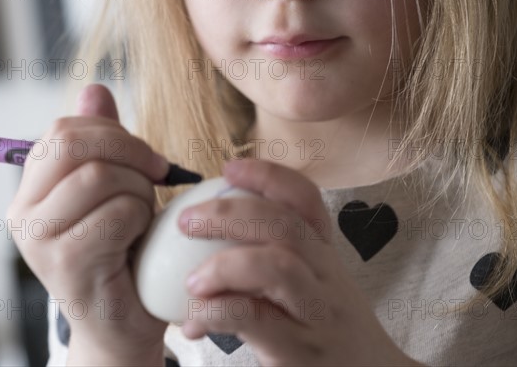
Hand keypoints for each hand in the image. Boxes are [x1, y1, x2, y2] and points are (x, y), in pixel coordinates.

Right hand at [7, 84, 167, 364]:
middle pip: (74, 144)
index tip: (147, 157)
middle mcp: (23, 211)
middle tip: (157, 172)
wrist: (123, 317)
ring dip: (140, 190)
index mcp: (32, 187)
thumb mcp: (114, 186)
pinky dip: (142, 218)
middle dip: (131, 150)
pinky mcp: (66, 264)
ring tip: (143, 214)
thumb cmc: (123, 245)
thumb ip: (102, 140)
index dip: (115, 132)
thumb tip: (94, 89)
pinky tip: (140, 239)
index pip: (65, 130)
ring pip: (101, 176)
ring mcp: (39, 240)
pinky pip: (118, 213)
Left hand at [178, 158, 417, 365]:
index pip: (305, 198)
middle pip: (284, 225)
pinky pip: (254, 318)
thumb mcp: (316, 280)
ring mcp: (316, 311)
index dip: (268, 175)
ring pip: (275, 266)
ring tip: (193, 280)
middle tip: (188, 220)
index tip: (229, 168)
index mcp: (324, 251)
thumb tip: (215, 226)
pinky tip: (194, 322)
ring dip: (224, 265)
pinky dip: (216, 312)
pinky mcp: (300, 350)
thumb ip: (278, 253)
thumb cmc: (328, 323)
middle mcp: (325, 273)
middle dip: (230, 213)